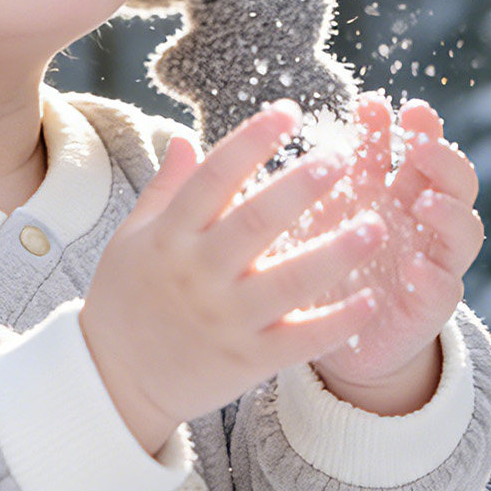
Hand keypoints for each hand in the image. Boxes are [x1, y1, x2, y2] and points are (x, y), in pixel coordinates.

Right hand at [79, 101, 382, 454]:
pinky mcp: (247, 361)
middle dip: (300, 187)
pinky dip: (337, 322)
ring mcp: (224, 319)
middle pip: (255, 223)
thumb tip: (185, 137)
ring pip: (288, 282)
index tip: (287, 111)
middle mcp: (198, 274)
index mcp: (170, 236)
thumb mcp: (133, 238)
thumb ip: (166, 189)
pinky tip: (370, 299)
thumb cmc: (125, 298)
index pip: (213, 177)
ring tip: (377, 225)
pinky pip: (300, 340)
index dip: (250, 141)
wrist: (113, 379)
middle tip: (341, 158)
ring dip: (335, 253)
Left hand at [293, 94, 483, 405]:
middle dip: (442, 157)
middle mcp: (422, 222)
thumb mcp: (324, 207)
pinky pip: (445, 290)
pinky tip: (415, 266)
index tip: (377, 103)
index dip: (410, 124)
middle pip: (454, 181)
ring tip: (423, 202)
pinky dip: (434, 276)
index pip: (417, 148)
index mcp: (397, 191)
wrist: (329, 334)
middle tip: (419, 143)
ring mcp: (433, 263)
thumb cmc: (325, 257)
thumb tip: (311, 114)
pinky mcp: (428, 308)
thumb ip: (332, 167)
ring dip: (448, 212)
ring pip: (464, 231)